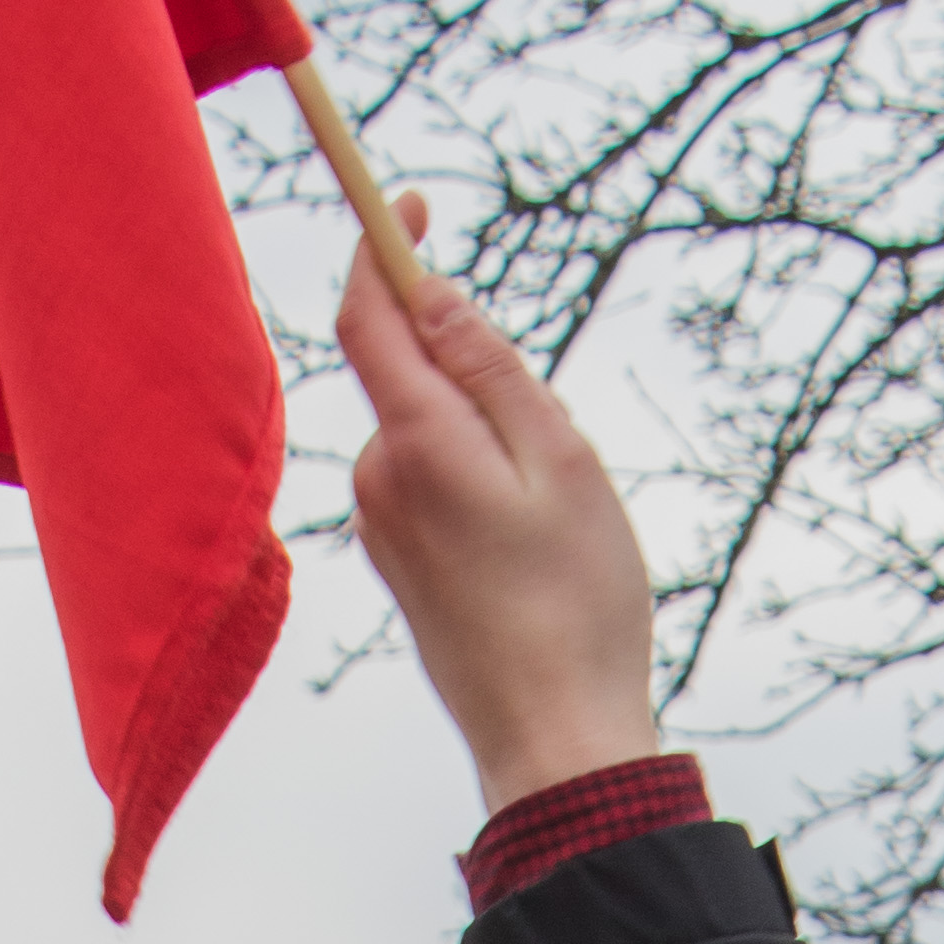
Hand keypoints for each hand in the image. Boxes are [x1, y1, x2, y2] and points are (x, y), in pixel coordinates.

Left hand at [338, 204, 662, 810]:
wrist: (555, 738)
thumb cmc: (577, 604)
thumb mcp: (560, 461)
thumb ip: (490, 369)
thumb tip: (428, 292)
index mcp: (416, 441)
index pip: (367, 315)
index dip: (378, 249)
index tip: (405, 204)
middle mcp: (377, 477)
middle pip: (406, 373)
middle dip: (471, 368)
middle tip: (556, 446)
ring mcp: (381, 526)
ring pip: (427, 435)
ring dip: (486, 441)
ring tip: (556, 523)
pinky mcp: (398, 565)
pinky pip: (432, 486)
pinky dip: (478, 487)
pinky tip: (531, 557)